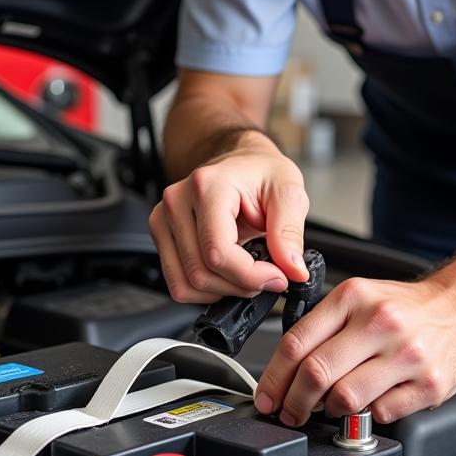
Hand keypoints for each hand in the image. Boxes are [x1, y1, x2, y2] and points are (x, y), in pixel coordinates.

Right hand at [149, 133, 310, 302]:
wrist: (242, 163)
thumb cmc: (262, 173)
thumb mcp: (290, 193)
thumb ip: (290, 232)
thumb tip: (293, 270)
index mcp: (208, 186)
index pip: (218, 252)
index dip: (250, 276)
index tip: (277, 277)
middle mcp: (177, 201)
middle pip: (201, 272)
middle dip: (240, 286)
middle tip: (266, 276)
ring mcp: (164, 219)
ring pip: (185, 284)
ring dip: (222, 291)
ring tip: (246, 274)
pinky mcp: (161, 234)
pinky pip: (177, 283)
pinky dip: (205, 291)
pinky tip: (226, 275)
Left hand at [253, 275, 455, 424]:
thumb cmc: (407, 308)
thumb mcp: (360, 298)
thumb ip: (323, 327)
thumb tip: (285, 371)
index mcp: (354, 297)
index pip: (296, 343)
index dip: (274, 378)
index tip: (268, 396)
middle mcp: (380, 323)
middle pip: (316, 373)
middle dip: (293, 402)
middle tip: (289, 413)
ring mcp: (406, 355)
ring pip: (345, 398)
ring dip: (329, 411)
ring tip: (330, 406)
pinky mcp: (428, 384)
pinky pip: (381, 413)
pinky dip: (367, 415)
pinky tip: (370, 402)